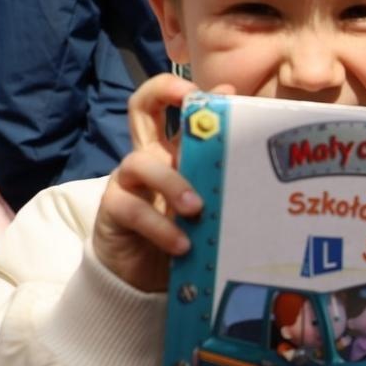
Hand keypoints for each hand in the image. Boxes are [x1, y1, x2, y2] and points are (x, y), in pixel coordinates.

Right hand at [93, 76, 229, 292]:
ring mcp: (127, 182)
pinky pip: (134, 210)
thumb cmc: (184, 233)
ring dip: (173, 183)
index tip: (213, 91)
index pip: (168, 104)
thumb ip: (220, 174)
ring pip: (140, 163)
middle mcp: (147, 157)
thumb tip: (250, 148)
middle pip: (140, 107)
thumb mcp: (208, 202)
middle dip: (162, 92)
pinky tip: (183, 244)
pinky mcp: (114, 211)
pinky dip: (161, 227)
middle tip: (192, 101)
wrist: (145, 278)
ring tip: (197, 209)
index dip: (180, 87)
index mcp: (171, 151)